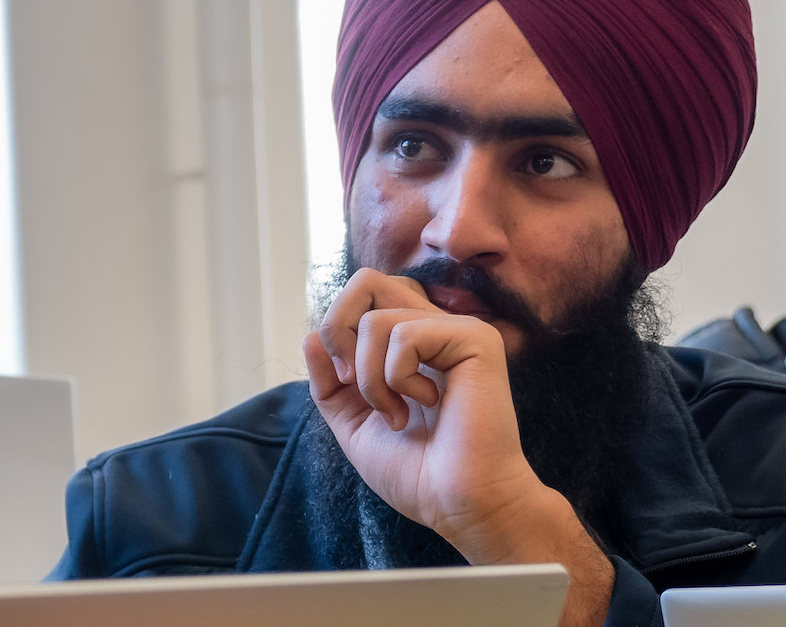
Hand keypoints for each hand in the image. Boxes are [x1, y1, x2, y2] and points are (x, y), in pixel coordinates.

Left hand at [301, 268, 612, 626]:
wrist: (458, 504)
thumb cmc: (419, 473)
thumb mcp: (354, 424)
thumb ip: (329, 382)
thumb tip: (310, 336)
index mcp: (412, 342)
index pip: (362, 297)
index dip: (336, 331)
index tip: (342, 383)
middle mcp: (435, 327)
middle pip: (367, 281)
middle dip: (340, 329)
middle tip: (350, 379)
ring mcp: (457, 329)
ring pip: (376, 320)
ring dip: (369, 379)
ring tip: (398, 414)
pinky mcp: (475, 339)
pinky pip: (406, 335)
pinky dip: (397, 379)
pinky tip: (427, 406)